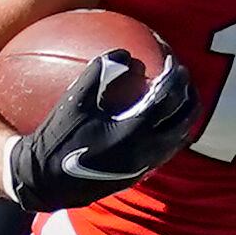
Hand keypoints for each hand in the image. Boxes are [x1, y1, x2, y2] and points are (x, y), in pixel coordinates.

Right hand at [4, 51, 196, 213]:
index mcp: (132, 133)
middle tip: (183, 76)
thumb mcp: (74, 103)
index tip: (172, 61)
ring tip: (180, 96)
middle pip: (185, 120)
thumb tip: (121, 53)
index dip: (174, 78)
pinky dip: (172, 131)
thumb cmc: (57, 139)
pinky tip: (162, 120)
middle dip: (190, 95)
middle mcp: (146, 152)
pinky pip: (167, 150)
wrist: (46, 181)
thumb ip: (97, 74)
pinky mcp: (139, 175)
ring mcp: (145, 166)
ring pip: (180, 137)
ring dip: (184, 115)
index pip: (168, 100)